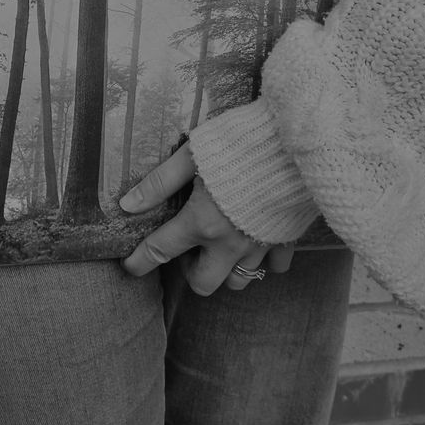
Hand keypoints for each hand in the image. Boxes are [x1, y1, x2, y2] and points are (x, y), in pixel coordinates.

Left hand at [119, 143, 294, 293]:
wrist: (296, 141)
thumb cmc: (239, 141)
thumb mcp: (191, 155)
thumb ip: (160, 183)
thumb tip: (128, 204)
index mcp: (202, 221)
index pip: (160, 251)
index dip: (140, 261)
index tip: (130, 266)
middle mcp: (230, 243)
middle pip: (203, 284)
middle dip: (189, 270)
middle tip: (188, 244)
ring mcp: (261, 246)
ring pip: (238, 281)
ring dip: (223, 269)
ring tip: (219, 241)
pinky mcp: (287, 239)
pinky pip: (273, 268)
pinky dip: (261, 260)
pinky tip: (253, 236)